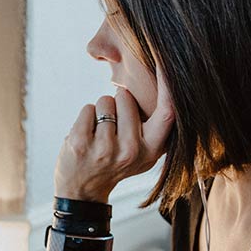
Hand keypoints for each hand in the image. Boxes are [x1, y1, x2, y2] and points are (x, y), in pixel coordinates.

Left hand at [54, 67, 174, 202]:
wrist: (82, 191)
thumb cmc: (116, 163)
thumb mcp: (144, 151)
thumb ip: (156, 125)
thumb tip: (168, 83)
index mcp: (152, 150)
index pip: (167, 111)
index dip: (168, 84)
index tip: (166, 60)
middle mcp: (132, 150)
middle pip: (126, 97)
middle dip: (118, 102)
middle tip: (114, 129)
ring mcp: (105, 149)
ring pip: (106, 100)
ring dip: (100, 112)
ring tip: (99, 135)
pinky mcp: (81, 144)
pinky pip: (88, 108)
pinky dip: (85, 117)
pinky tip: (86, 137)